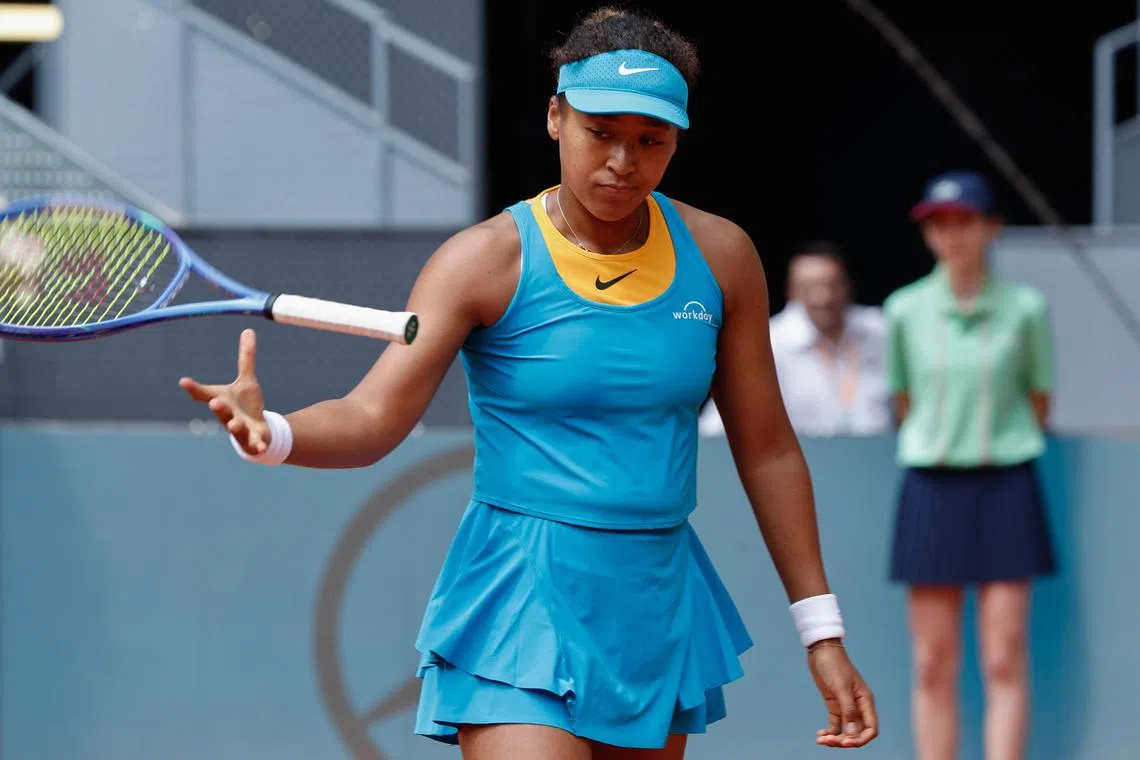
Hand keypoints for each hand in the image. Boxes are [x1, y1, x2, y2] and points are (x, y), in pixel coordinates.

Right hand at [179, 328, 269, 454]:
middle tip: (213, 401)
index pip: (203, 393)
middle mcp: (226, 415)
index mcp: (221, 400)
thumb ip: (246, 358)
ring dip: (233, 425)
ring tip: (233, 424)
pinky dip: (257, 445)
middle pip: (219, 410)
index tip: (183, 381)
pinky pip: (254, 443)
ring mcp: (238, 429)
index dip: (193, 388)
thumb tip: (249, 329)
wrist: (256, 432)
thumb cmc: (246, 406)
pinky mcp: (252, 439)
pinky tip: (261, 448)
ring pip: (233, 427)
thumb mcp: (248, 380)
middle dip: (217, 406)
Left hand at [808, 640, 877, 747]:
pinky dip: (829, 732)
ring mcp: (846, 705)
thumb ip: (848, 710)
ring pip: (845, 730)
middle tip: (828, 741)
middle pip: (856, 733)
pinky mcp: (834, 704)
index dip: (861, 740)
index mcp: (865, 701)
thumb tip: (852, 735)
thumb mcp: (841, 687)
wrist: (821, 649)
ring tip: (820, 740)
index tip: (845, 742)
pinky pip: (835, 724)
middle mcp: (858, 706)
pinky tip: (819, 735)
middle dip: (844, 741)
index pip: (871, 729)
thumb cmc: (833, 664)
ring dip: (835, 738)